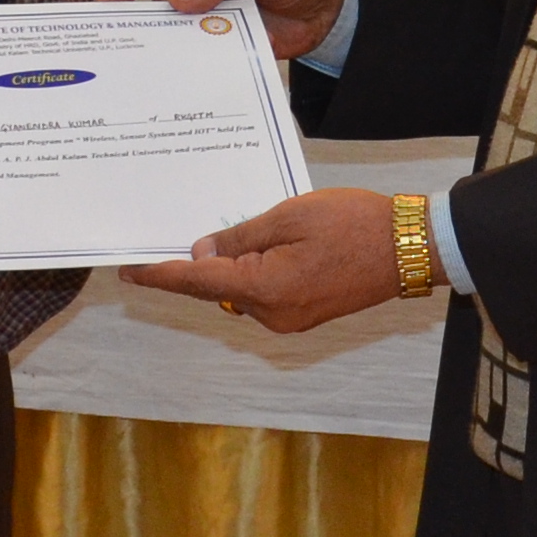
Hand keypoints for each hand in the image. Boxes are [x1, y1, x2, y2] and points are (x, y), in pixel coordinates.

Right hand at [97, 0, 348, 60]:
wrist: (329, 10)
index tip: (106, 0)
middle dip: (145, 16)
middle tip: (115, 41)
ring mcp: (203, 5)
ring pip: (170, 24)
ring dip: (162, 41)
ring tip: (136, 66)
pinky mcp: (214, 35)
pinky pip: (191, 47)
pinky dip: (182, 59)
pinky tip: (168, 77)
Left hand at [135, 185, 409, 337]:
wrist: (409, 248)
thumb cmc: (353, 224)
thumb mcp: (289, 216)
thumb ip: (240, 237)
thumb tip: (202, 254)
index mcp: (266, 289)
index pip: (198, 282)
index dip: (160, 275)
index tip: (128, 271)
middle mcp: (273, 315)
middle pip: (219, 289)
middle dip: (202, 263)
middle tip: (187, 228)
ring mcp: (290, 320)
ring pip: (241, 292)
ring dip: (234, 266)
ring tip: (243, 229)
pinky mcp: (304, 315)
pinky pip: (264, 295)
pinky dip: (255, 273)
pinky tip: (264, 246)